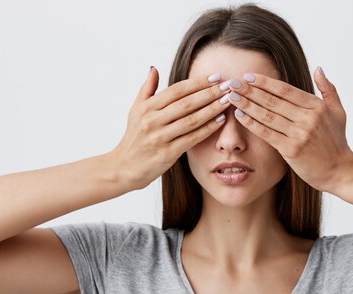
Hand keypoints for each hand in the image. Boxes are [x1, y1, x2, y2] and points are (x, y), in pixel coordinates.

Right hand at [110, 67, 230, 189]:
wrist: (124, 167)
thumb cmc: (133, 137)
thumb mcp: (135, 110)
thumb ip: (147, 89)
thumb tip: (154, 68)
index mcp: (146, 108)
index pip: (176, 91)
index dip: (197, 82)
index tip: (215, 76)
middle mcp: (152, 121)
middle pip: (187, 103)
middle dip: (210, 93)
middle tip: (228, 86)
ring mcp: (160, 138)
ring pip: (192, 120)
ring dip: (212, 109)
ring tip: (228, 100)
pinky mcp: (167, 154)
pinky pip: (192, 138)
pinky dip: (207, 129)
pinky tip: (220, 120)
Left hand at [224, 67, 352, 191]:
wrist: (340, 171)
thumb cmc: (337, 143)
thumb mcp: (338, 113)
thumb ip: (328, 90)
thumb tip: (318, 69)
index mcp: (317, 106)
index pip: (285, 90)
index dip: (264, 82)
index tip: (248, 76)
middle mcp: (308, 117)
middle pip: (273, 100)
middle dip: (250, 90)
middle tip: (232, 83)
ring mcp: (300, 133)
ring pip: (267, 115)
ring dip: (247, 104)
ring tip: (232, 97)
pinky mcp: (291, 149)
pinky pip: (267, 133)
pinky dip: (252, 123)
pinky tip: (240, 115)